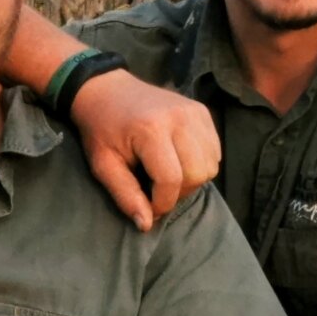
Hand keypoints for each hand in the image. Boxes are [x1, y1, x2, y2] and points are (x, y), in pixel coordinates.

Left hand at [67, 67, 221, 230]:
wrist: (107, 91)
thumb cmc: (101, 130)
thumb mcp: (104, 166)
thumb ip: (125, 195)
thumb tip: (146, 225)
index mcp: (151, 130)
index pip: (171, 179)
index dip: (162, 203)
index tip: (150, 207)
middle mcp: (180, 118)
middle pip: (197, 174)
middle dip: (179, 192)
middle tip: (157, 190)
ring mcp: (194, 112)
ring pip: (211, 165)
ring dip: (192, 179)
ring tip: (168, 175)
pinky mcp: (202, 111)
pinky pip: (215, 150)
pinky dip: (201, 163)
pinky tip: (180, 161)